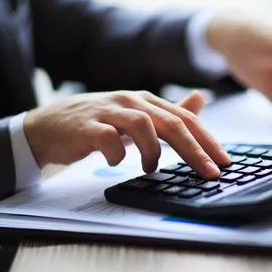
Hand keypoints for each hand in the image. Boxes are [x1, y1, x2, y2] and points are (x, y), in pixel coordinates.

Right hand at [23, 90, 230, 177]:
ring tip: (152, 168)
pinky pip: (108, 138)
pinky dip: (118, 153)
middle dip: (194, 149)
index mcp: (146, 101)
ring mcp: (108, 112)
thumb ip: (168, 111)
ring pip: (143, 125)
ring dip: (153, 151)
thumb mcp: (136, 115)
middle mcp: (130, 102)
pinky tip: (117, 163)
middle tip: (210, 172)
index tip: (224, 162)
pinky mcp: (86, 127)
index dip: (206, 140)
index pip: (184, 119)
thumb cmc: (97, 123)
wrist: (48, 126)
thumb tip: (200, 98)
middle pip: (171, 123)